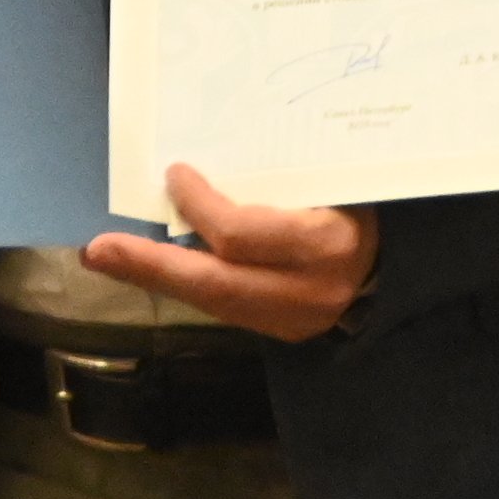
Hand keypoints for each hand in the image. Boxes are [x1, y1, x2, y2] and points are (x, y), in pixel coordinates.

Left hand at [79, 166, 378, 342]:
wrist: (399, 268)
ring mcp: (294, 321)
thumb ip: (282, 182)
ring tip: (109, 258)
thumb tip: (206, 165)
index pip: (243, 234)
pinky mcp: (282, 334)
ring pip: (212, 302)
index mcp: (326, 244)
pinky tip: (155, 268)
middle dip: (150, 265)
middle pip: (214, 283)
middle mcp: (307, 292)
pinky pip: (225, 308)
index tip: (174, 174)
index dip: (200, 206)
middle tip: (98, 249)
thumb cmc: (366, 207)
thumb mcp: (336, 182)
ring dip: (158, 277)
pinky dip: (188, 284)